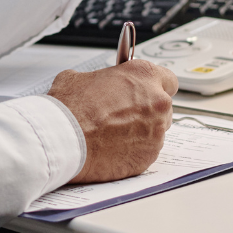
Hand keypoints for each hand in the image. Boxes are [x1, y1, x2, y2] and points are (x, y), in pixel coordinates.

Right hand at [48, 59, 177, 183]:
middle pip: (162, 107)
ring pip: (155, 132)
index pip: (167, 79)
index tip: (146, 92)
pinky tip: (112, 148)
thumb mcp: (80, 78)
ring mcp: (156, 132)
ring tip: (113, 134)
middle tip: (123, 115)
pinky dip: (133, 151)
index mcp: (144, 76)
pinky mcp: (148, 156)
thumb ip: (101, 80)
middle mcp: (157, 102)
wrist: (65, 139)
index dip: (154, 87)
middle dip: (147, 111)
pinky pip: (146, 152)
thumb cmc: (71, 108)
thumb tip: (97, 85)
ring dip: (140, 132)